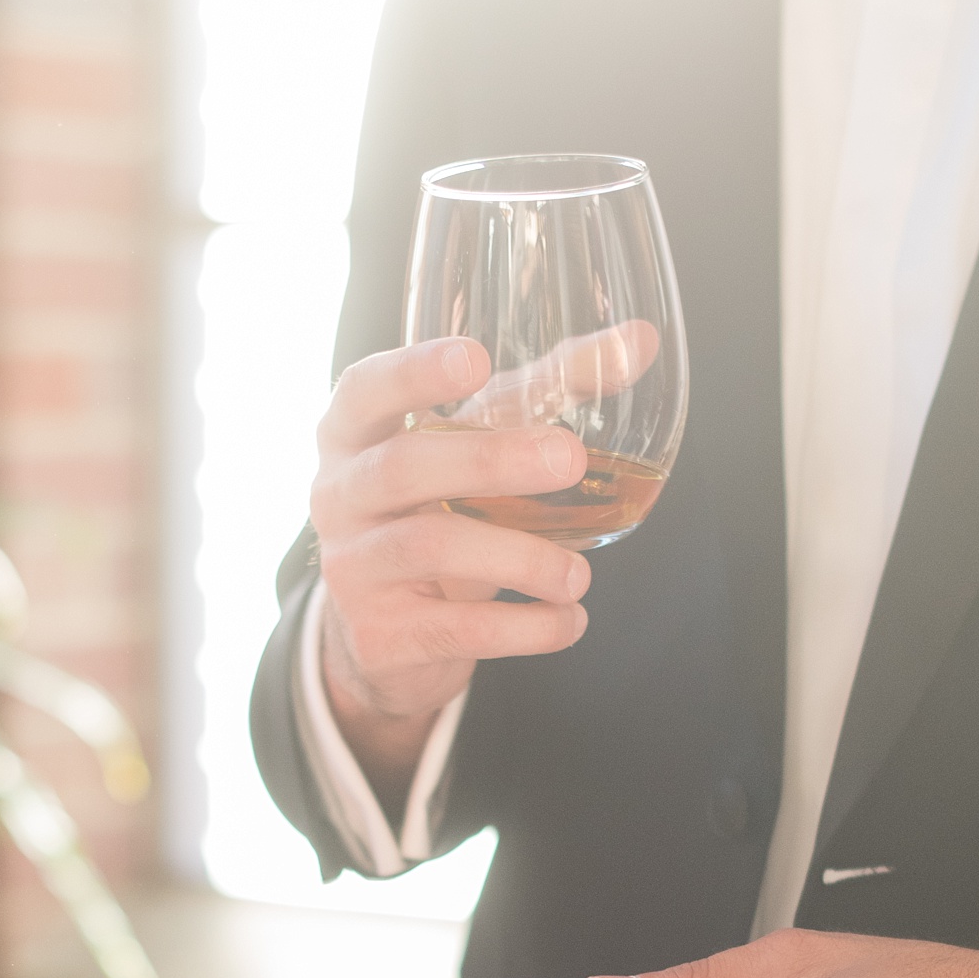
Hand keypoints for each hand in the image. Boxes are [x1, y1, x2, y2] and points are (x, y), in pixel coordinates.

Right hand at [311, 337, 592, 804]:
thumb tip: (640, 341)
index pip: (366, 390)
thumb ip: (548, 389)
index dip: (413, 372)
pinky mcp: (379, 636)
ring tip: (580, 576)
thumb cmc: (438, 509)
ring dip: (520, 558)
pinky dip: (522, 628)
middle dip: (490, 460)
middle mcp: (338, 495)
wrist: (388, 635)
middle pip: (403, 466)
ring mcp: (351, 568)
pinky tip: (568, 621)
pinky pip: (454, 629)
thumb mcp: (478, 444)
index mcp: (355, 434)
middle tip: (571, 458)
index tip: (476, 358)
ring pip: (429, 547)